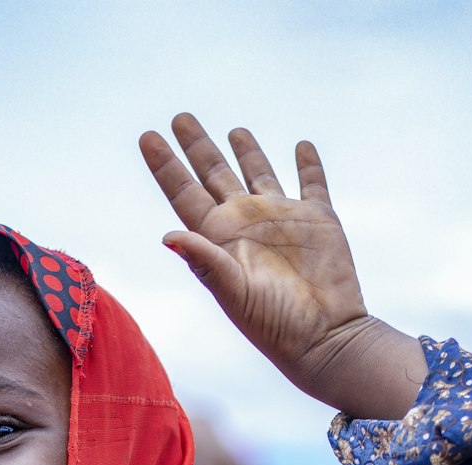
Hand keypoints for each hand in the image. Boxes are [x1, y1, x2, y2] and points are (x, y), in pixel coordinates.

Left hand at [139, 114, 427, 418]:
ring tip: (235, 129)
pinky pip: (313, 184)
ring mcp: (283, 220)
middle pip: (215, 175)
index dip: (166, 166)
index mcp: (220, 239)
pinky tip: (302, 146)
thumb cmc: (275, 324)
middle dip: (198, 146)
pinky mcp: (320, 221)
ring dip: (247, 151)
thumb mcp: (234, 294)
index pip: (184, 193)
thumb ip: (204, 263)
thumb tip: (168, 236)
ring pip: (260, 174)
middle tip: (180, 118)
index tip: (146, 136)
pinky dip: (308, 165)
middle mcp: (247, 225)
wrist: (324, 339)